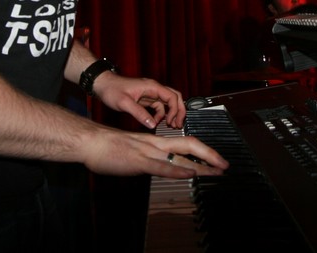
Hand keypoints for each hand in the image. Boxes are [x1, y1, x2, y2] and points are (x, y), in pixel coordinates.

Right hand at [81, 129, 227, 178]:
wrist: (92, 141)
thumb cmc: (109, 147)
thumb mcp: (135, 151)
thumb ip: (150, 158)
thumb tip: (161, 166)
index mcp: (155, 142)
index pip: (185, 143)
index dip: (203, 151)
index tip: (215, 160)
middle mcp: (156, 144)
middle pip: (190, 145)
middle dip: (210, 155)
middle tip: (225, 165)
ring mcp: (148, 152)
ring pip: (180, 156)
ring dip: (201, 166)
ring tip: (216, 172)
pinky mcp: (139, 161)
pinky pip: (162, 166)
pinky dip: (178, 171)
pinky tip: (189, 174)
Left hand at [90, 72, 186, 128]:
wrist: (102, 85)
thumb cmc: (111, 89)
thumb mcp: (124, 103)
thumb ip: (139, 114)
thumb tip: (152, 124)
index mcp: (151, 87)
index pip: (172, 96)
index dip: (175, 110)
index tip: (172, 122)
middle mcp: (153, 89)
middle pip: (174, 97)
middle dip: (179, 111)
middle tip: (179, 124)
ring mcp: (150, 93)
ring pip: (167, 102)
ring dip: (170, 114)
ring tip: (170, 126)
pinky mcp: (145, 99)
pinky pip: (158, 106)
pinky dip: (161, 114)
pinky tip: (156, 122)